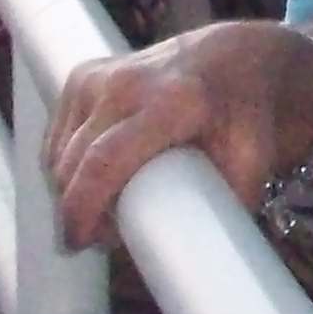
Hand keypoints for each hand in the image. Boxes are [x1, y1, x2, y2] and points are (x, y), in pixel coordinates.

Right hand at [45, 20, 312, 250]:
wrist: (239, 57)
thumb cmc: (247, 112)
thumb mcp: (254, 159)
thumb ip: (226, 206)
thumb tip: (195, 256)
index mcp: (171, 101)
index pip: (104, 161)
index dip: (82, 209)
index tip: (78, 243)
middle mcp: (128, 82)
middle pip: (73, 162)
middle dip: (77, 207)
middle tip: (105, 234)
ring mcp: (102, 74)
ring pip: (60, 151)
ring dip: (71, 186)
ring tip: (109, 203)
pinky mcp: (85, 74)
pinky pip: (58, 134)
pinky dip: (67, 161)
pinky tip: (96, 174)